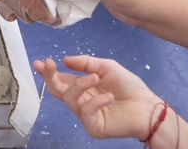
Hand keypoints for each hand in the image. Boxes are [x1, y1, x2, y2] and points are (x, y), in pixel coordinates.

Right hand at [35, 55, 163, 140]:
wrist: (147, 107)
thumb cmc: (129, 87)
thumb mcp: (107, 67)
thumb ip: (86, 63)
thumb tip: (65, 60)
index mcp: (83, 86)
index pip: (61, 79)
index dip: (49, 72)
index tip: (40, 62)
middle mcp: (81, 100)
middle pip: (57, 91)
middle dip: (50, 77)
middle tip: (49, 65)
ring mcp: (86, 114)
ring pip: (70, 99)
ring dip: (80, 85)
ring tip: (96, 78)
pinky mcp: (93, 126)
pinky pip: (86, 112)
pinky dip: (95, 102)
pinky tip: (108, 96)